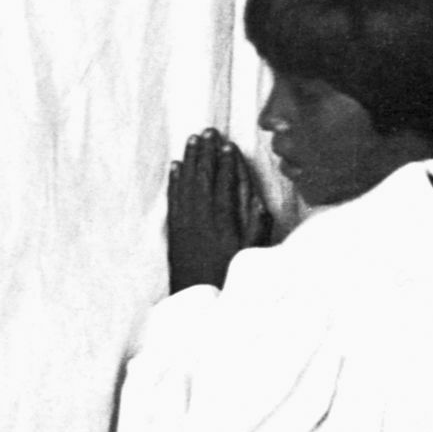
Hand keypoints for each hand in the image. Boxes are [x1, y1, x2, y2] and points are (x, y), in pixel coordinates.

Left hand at [167, 128, 273, 292]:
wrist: (196, 300)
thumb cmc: (229, 276)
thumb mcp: (251, 255)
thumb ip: (256, 228)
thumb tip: (260, 201)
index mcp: (223, 224)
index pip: (225, 186)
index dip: (227, 163)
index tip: (228, 144)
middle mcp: (201, 219)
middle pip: (204, 179)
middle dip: (206, 153)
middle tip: (208, 131)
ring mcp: (185, 223)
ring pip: (186, 184)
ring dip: (190, 160)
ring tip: (192, 140)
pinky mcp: (173, 230)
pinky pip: (173, 199)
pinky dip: (173, 181)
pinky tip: (175, 166)